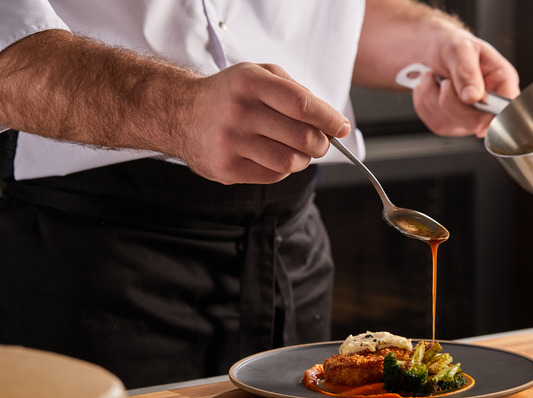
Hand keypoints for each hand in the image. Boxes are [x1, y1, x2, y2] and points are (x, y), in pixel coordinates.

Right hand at [184, 63, 350, 184]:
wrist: (179, 113)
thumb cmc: (229, 95)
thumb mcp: (258, 75)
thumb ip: (295, 91)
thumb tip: (331, 120)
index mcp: (251, 82)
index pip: (304, 105)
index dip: (330, 119)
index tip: (341, 128)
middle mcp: (239, 111)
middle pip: (302, 137)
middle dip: (321, 143)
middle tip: (321, 142)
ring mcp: (230, 142)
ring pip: (291, 161)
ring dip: (304, 159)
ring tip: (297, 151)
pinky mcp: (225, 168)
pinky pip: (273, 175)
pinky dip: (283, 169)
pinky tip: (273, 157)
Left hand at [412, 30, 519, 137]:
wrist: (431, 50)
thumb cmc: (452, 45)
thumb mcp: (460, 48)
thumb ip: (467, 71)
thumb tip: (473, 96)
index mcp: (501, 80)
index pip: (508, 107)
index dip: (497, 118)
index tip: (480, 123)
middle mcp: (489, 103)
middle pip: (475, 122)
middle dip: (451, 102)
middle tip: (444, 81)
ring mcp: (470, 116)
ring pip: (451, 123)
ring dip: (432, 98)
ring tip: (431, 77)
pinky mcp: (451, 123)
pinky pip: (435, 123)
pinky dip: (424, 103)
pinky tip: (428, 87)